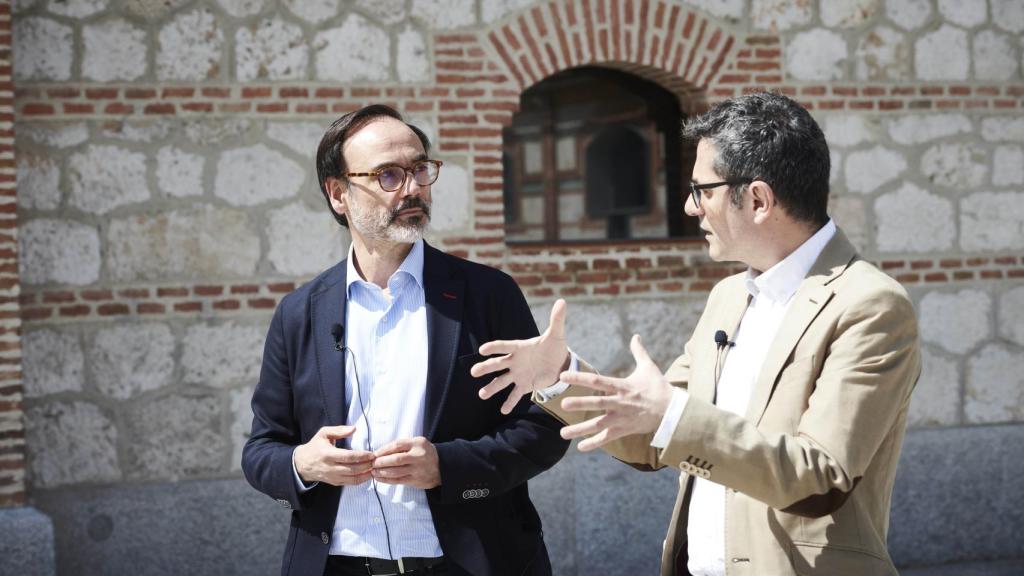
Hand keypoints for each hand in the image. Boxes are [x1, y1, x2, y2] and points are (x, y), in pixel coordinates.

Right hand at [293, 425, 374, 485]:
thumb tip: (354, 429)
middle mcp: (330, 467)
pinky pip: (350, 483)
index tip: (372, 454)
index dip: (361, 456)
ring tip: (375, 467)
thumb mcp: (324, 433)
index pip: (348, 457)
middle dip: (366, 465)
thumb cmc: (315, 446)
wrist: (302, 464)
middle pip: (352, 469)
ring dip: (366, 474)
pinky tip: (368, 474)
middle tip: (377, 461)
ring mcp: (332, 477)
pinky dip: (361, 480)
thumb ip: (339, 430)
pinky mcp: (335, 482)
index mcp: (327, 454)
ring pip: (352, 478)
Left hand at [372, 437, 440, 488]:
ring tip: (373, 471)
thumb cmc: (424, 452)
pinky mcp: (416, 481)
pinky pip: (399, 481)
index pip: (397, 445)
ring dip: (382, 472)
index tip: (374, 454)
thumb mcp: (417, 443)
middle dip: (381, 462)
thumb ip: (402, 445)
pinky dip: (387, 480)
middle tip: (372, 464)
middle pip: (396, 459)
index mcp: (418, 444)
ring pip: (396, 471)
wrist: (442, 466)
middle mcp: (418, 456)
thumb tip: (381, 452)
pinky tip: (379, 478)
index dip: (384, 450)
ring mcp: (418, 470)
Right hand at [472, 299, 569, 413]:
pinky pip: (514, 394)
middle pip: (497, 364)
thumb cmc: (554, 347)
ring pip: (502, 381)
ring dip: (492, 388)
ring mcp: (518, 374)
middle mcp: (515, 361)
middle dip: (485, 368)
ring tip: (482, 395)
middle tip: (474, 372)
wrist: (559, 363)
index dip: (494, 347)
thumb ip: (557, 320)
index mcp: (520, 347)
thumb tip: (562, 302)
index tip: (482, 350)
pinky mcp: (524, 385)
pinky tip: (503, 411)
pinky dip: (509, 403)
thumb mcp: (557, 334)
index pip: (504, 346)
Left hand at [559, 335, 673, 451]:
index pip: (597, 381)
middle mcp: (619, 403)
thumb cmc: (659, 388)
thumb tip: (636, 335)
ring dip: (580, 430)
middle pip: (597, 403)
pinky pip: (607, 438)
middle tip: (563, 405)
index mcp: (622, 386)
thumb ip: (639, 352)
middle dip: (580, 404)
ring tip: (563, 433)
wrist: (673, 411)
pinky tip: (580, 447)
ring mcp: (621, 418)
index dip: (580, 378)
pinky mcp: (625, 430)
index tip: (564, 376)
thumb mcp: (649, 367)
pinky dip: (594, 443)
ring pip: (598, 424)